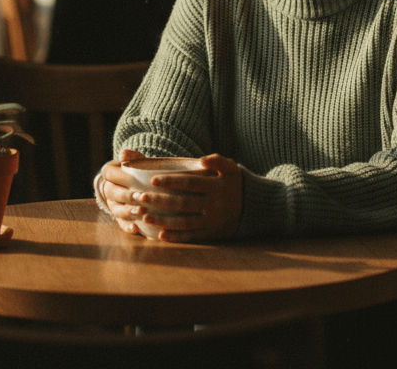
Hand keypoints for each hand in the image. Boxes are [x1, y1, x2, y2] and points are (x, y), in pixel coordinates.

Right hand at [100, 148, 149, 234]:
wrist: (142, 183)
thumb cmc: (139, 169)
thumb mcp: (137, 160)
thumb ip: (132, 156)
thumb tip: (123, 154)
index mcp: (110, 173)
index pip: (109, 174)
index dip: (120, 177)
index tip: (132, 180)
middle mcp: (108, 189)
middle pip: (112, 193)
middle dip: (126, 196)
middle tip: (141, 197)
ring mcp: (113, 205)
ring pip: (116, 210)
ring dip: (128, 211)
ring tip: (141, 211)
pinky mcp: (120, 218)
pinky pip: (121, 224)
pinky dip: (128, 227)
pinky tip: (136, 228)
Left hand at [106, 152, 242, 242]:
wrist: (257, 207)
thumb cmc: (237, 182)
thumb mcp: (231, 168)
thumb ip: (217, 160)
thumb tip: (202, 159)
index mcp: (217, 186)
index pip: (189, 182)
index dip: (171, 181)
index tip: (152, 179)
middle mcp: (215, 204)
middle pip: (183, 203)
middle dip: (160, 200)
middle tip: (139, 197)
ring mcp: (214, 221)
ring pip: (184, 222)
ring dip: (163, 220)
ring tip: (144, 216)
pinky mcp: (213, 234)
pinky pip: (192, 237)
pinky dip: (176, 237)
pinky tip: (160, 235)